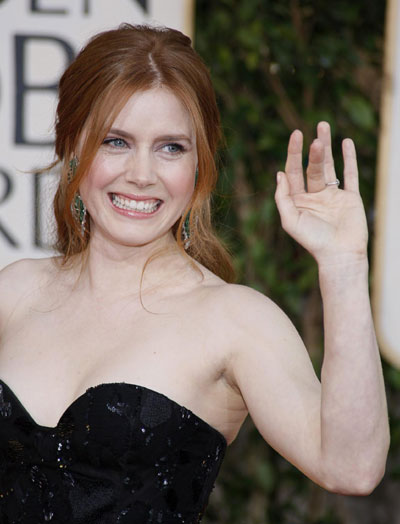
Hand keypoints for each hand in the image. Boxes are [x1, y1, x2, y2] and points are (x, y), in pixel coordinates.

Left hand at [275, 122, 367, 266]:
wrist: (340, 255)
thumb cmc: (313, 241)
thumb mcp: (290, 220)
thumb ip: (282, 197)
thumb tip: (279, 173)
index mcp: (298, 201)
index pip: (293, 172)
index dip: (294, 153)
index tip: (296, 135)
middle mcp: (314, 196)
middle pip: (312, 167)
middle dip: (315, 151)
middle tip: (317, 132)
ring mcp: (332, 196)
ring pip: (330, 166)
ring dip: (327, 147)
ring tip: (324, 126)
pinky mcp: (350, 198)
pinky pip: (350, 175)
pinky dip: (349, 159)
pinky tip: (346, 142)